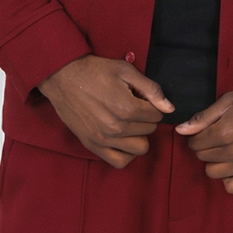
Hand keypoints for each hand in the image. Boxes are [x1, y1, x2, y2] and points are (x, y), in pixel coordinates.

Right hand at [39, 55, 174, 166]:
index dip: (152, 104)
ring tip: (128, 123)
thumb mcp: (125, 71)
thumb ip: (151, 89)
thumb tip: (169, 108)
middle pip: (150, 130)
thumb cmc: (94, 71)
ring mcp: (104, 139)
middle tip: (132, 106)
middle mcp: (117, 127)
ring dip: (138, 136)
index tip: (140, 97)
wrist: (62, 77)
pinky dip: (126, 154)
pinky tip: (124, 141)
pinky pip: (120, 162)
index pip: (157, 115)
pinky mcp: (92, 145)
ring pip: (140, 148)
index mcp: (127, 108)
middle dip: (145, 118)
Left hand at [176, 86, 232, 193]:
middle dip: (205, 148)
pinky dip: (228, 178)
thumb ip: (204, 117)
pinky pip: (232, 187)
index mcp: (224, 132)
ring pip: (213, 173)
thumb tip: (181, 130)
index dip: (196, 137)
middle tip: (216, 139)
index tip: (204, 132)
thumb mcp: (228, 101)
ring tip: (225, 151)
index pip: (195, 144)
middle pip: (203, 158)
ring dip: (215, 162)